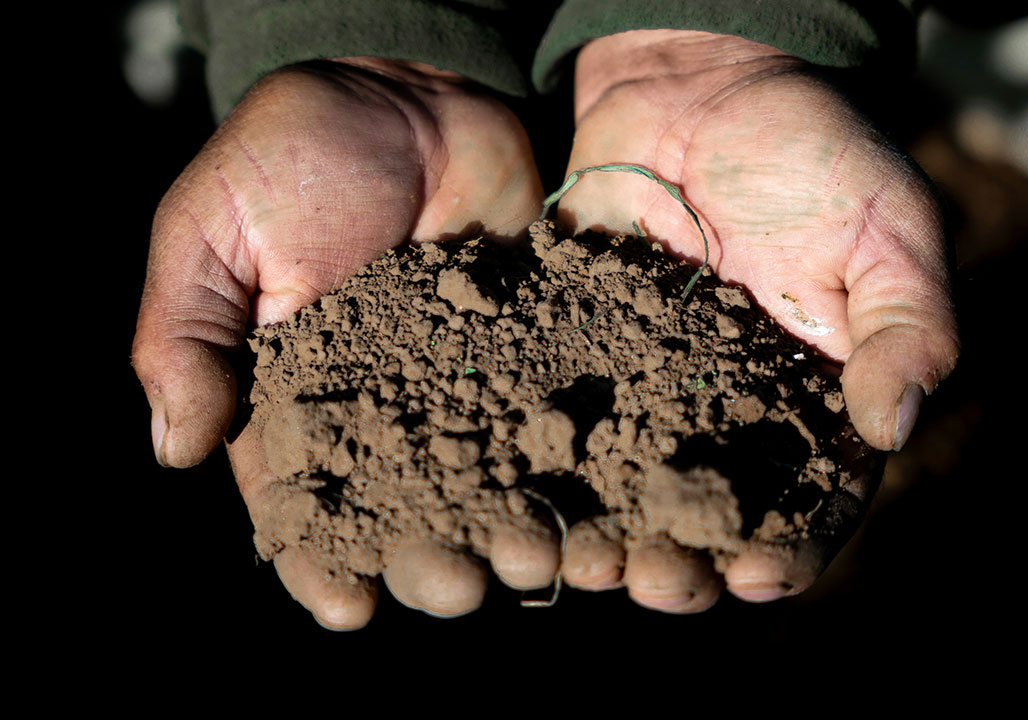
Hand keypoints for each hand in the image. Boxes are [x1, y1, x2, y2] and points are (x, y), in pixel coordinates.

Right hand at [132, 58, 548, 627]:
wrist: (410, 93)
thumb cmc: (292, 154)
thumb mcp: (211, 232)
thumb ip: (189, 335)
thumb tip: (174, 450)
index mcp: (292, 388)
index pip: (298, 490)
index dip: (318, 554)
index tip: (345, 607)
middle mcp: (378, 398)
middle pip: (400, 498)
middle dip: (422, 552)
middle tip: (451, 592)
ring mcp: (455, 374)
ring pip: (476, 469)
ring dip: (498, 520)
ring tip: (524, 563)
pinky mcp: (522, 341)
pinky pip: (538, 408)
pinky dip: (557, 454)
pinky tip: (578, 500)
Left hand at [555, 31, 958, 607]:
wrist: (696, 83)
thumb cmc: (810, 148)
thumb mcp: (885, 225)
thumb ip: (904, 324)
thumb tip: (897, 427)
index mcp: (811, 390)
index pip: (808, 489)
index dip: (788, 540)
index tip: (757, 578)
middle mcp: (725, 402)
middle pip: (706, 502)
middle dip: (683, 552)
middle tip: (652, 585)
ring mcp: (646, 378)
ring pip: (626, 474)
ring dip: (606, 523)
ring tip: (582, 561)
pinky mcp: (578, 343)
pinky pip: (560, 406)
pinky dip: (540, 450)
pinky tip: (516, 488)